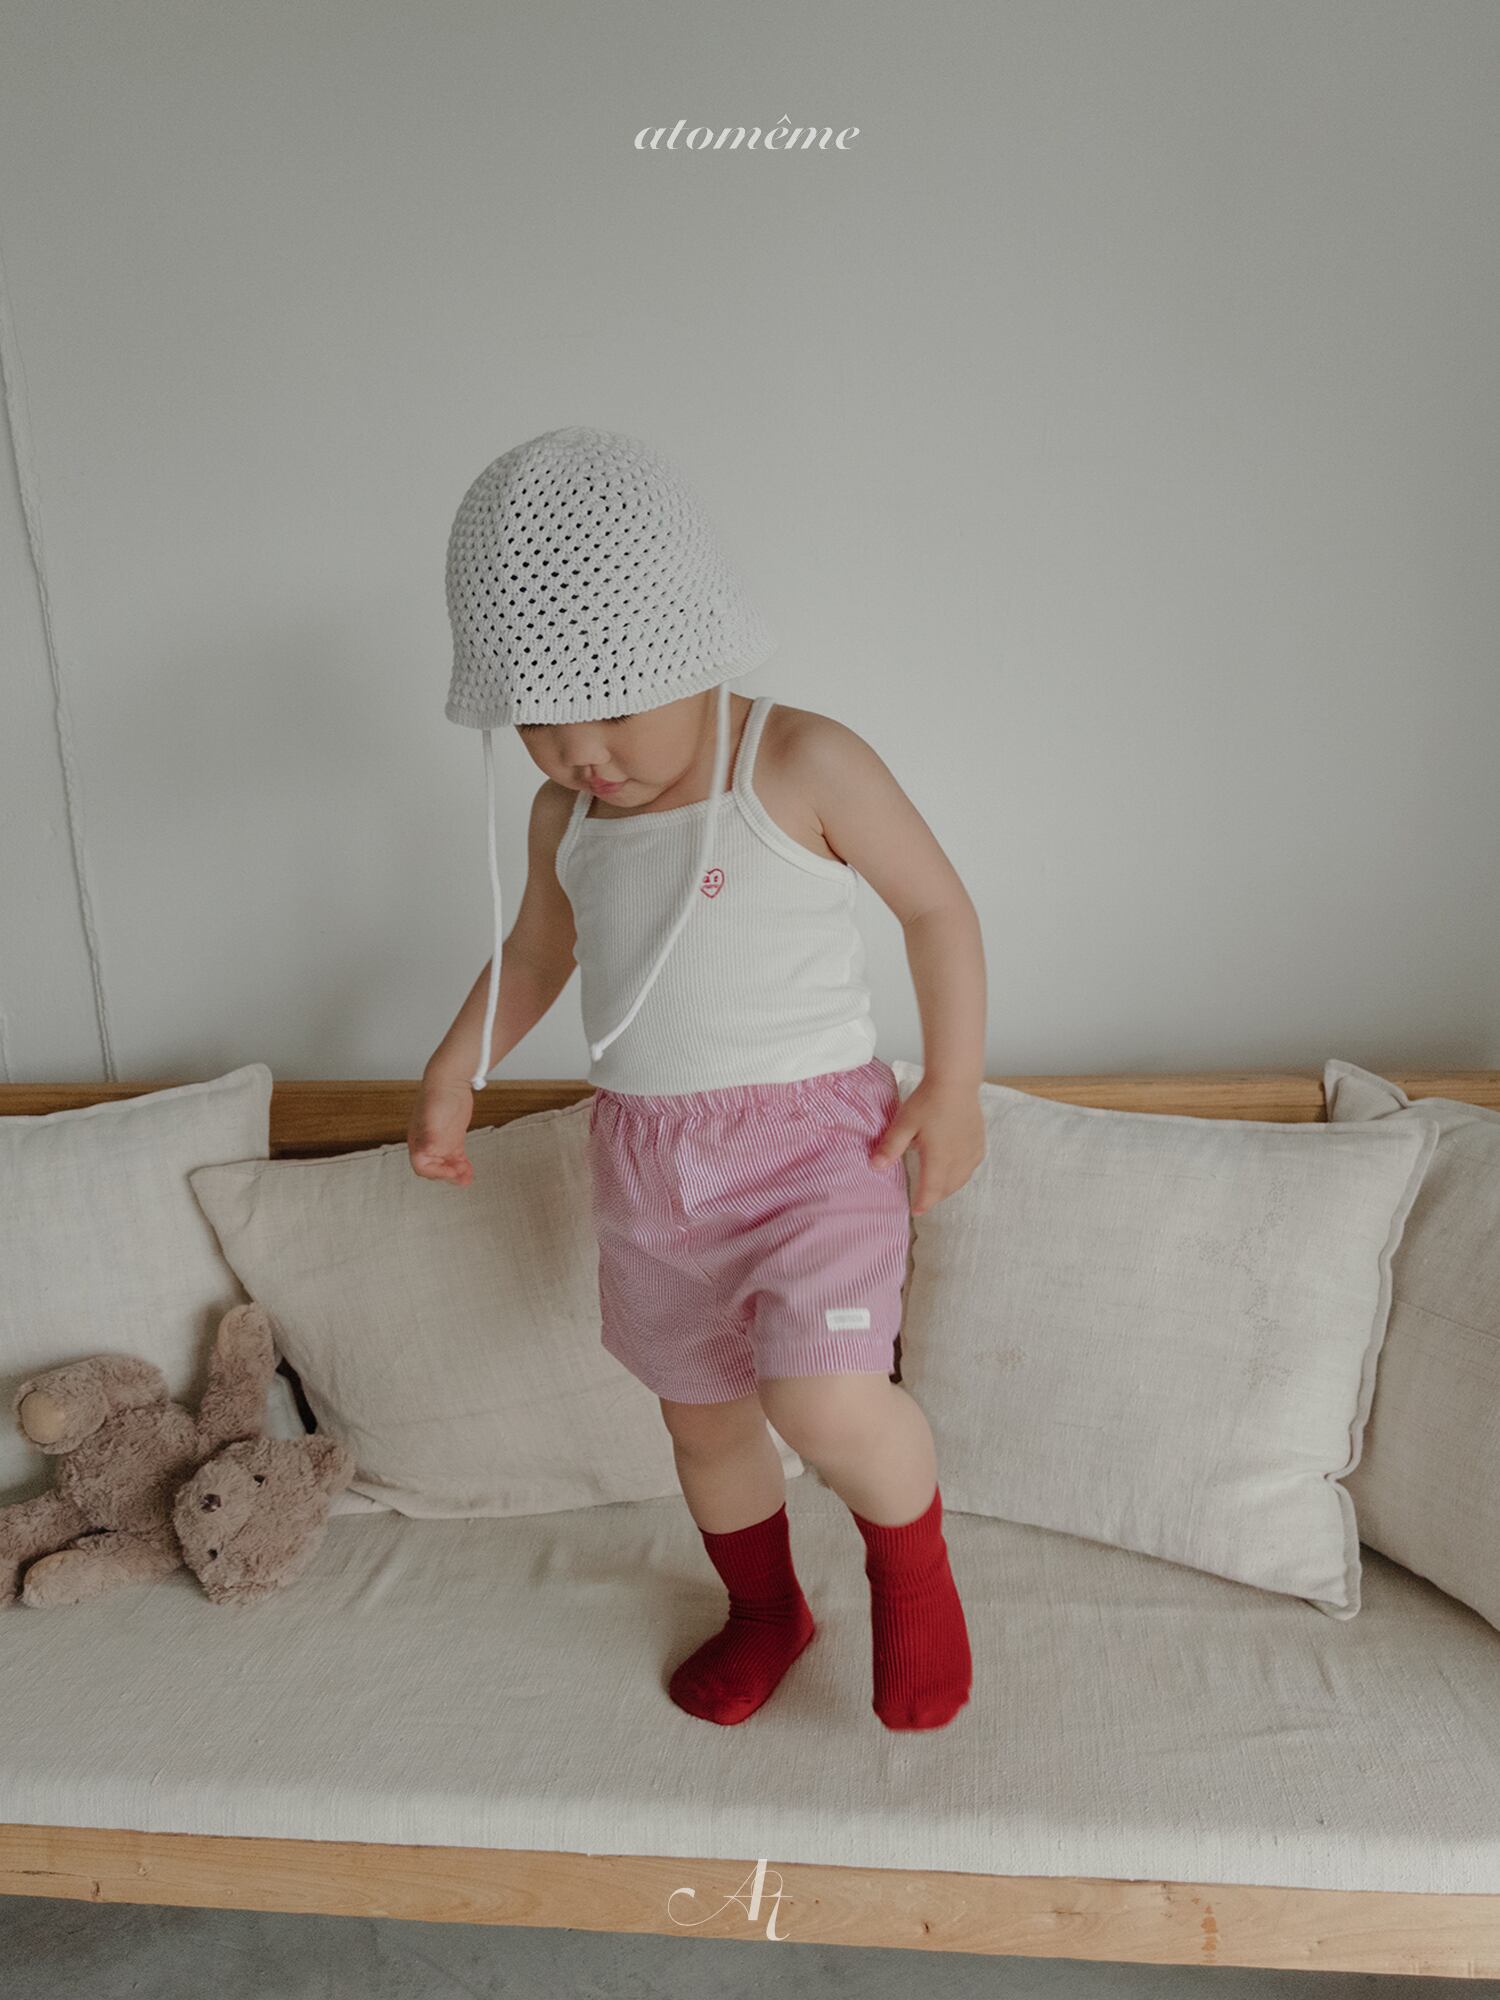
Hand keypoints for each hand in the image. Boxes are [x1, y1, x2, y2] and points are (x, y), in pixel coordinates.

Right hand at [408, 1075, 476, 1185]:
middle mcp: (428, 1145)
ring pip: (447, 1166)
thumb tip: (426, 1150)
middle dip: (448, 1175)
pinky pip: (456, 1159)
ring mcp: (441, 1143)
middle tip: (462, 1177)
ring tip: (468, 1178)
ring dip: (456, 1174)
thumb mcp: (433, 1116)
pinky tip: (470, 1170)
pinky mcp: (453, 1140)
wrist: (451, 1081)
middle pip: (435, 1169)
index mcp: (418, 1142)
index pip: (422, 1167)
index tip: (451, 1172)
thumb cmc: (437, 1095)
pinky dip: (462, 1166)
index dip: (436, 1173)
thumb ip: (430, 1134)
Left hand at [869, 1077, 985, 1215]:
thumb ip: (890, 1147)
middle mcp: (958, 1159)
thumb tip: (875, 1167)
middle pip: (947, 1188)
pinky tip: (955, 1168)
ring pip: (961, 1179)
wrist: (955, 1081)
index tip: (916, 1211)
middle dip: (935, 1197)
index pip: (931, 1190)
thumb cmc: (928, 1100)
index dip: (923, 1203)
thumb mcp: (904, 1123)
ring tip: (937, 1188)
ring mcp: (971, 1151)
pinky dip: (961, 1174)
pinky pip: (971, 1167)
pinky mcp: (978, 1142)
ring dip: (949, 1187)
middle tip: (923, 1199)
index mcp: (939, 1159)